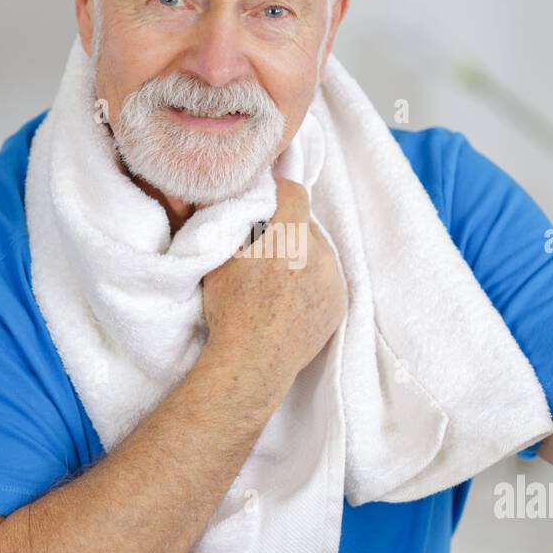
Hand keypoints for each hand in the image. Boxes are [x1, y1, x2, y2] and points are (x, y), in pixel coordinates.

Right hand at [201, 176, 345, 386]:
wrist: (253, 361)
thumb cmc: (230, 310)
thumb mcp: (219, 259)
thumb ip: (225, 221)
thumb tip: (213, 194)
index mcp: (290, 237)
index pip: (295, 192)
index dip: (279, 190)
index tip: (269, 195)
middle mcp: (319, 254)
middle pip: (307, 224)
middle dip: (288, 228)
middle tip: (266, 244)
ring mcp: (333, 280)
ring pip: (320, 252)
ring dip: (303, 255)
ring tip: (279, 276)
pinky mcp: (340, 303)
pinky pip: (328, 279)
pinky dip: (313, 281)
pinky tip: (292, 297)